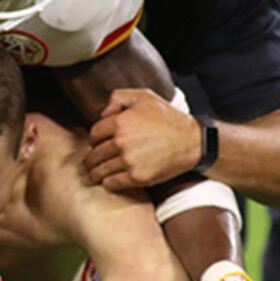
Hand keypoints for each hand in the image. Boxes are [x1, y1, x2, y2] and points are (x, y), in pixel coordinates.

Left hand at [83, 88, 199, 189]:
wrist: (192, 141)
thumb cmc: (168, 118)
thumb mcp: (145, 97)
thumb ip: (119, 97)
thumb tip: (102, 113)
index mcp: (121, 121)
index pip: (94, 133)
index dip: (93, 139)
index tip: (95, 144)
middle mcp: (122, 141)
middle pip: (95, 154)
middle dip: (89, 160)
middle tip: (87, 165)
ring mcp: (129, 161)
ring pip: (101, 170)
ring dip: (94, 174)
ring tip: (91, 177)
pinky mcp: (138, 177)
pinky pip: (113, 183)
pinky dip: (107, 183)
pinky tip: (107, 182)